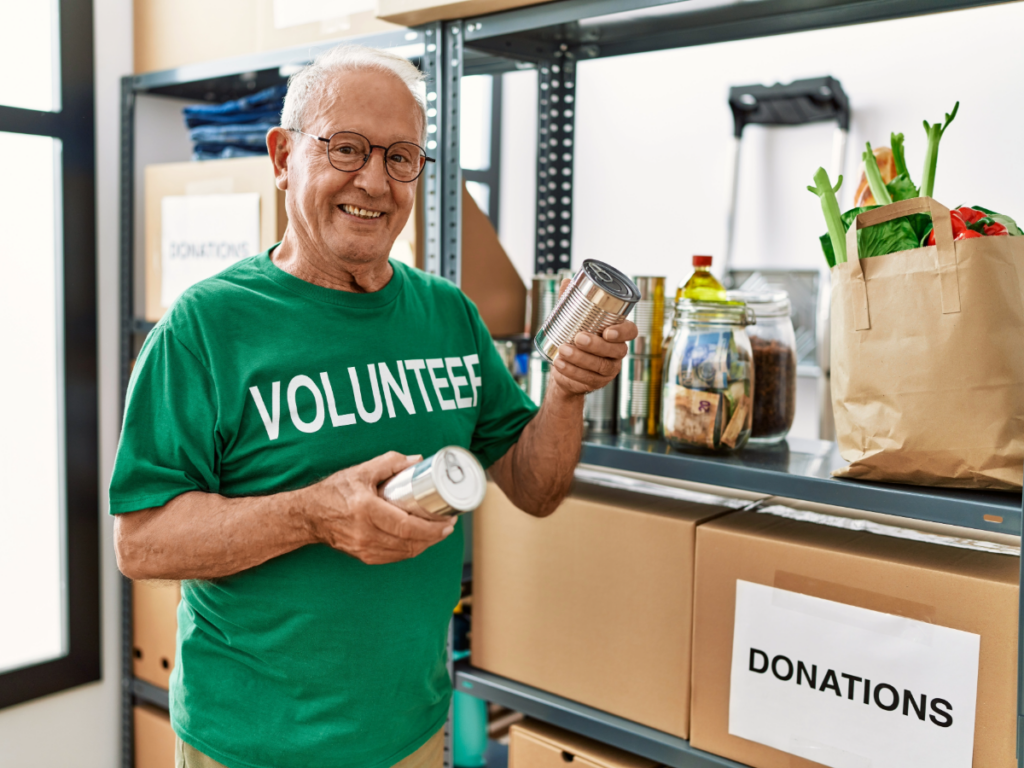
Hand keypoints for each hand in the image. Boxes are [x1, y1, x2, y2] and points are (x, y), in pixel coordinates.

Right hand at [307, 451, 453, 564]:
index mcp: (366, 510)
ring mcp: (364, 548)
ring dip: (425, 544)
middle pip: (410, 542)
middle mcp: (366, 533)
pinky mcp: (364, 556)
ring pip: (405, 552)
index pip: (407, 526)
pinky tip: (420, 540)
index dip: (432, 527)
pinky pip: (395, 557)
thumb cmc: (334, 491)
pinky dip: (410, 549)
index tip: (447, 521)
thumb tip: (416, 461)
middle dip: (434, 536)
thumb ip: (389, 463)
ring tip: (438, 532)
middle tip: (448, 525)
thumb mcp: (361, 471)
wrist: (309, 515)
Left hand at [549, 280, 637, 395]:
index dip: (622, 332)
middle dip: (596, 345)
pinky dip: (572, 372)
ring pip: (600, 366)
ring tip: (563, 351)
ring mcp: (608, 369)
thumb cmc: (571, 338)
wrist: (562, 366)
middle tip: (577, 338)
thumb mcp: (570, 320)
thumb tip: (566, 280)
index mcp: (616, 333)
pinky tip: (560, 364)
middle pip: (615, 350)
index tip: (607, 331)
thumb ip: (570, 302)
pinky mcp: (597, 383)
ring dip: (581, 359)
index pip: (630, 331)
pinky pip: (587, 379)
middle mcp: (616, 352)